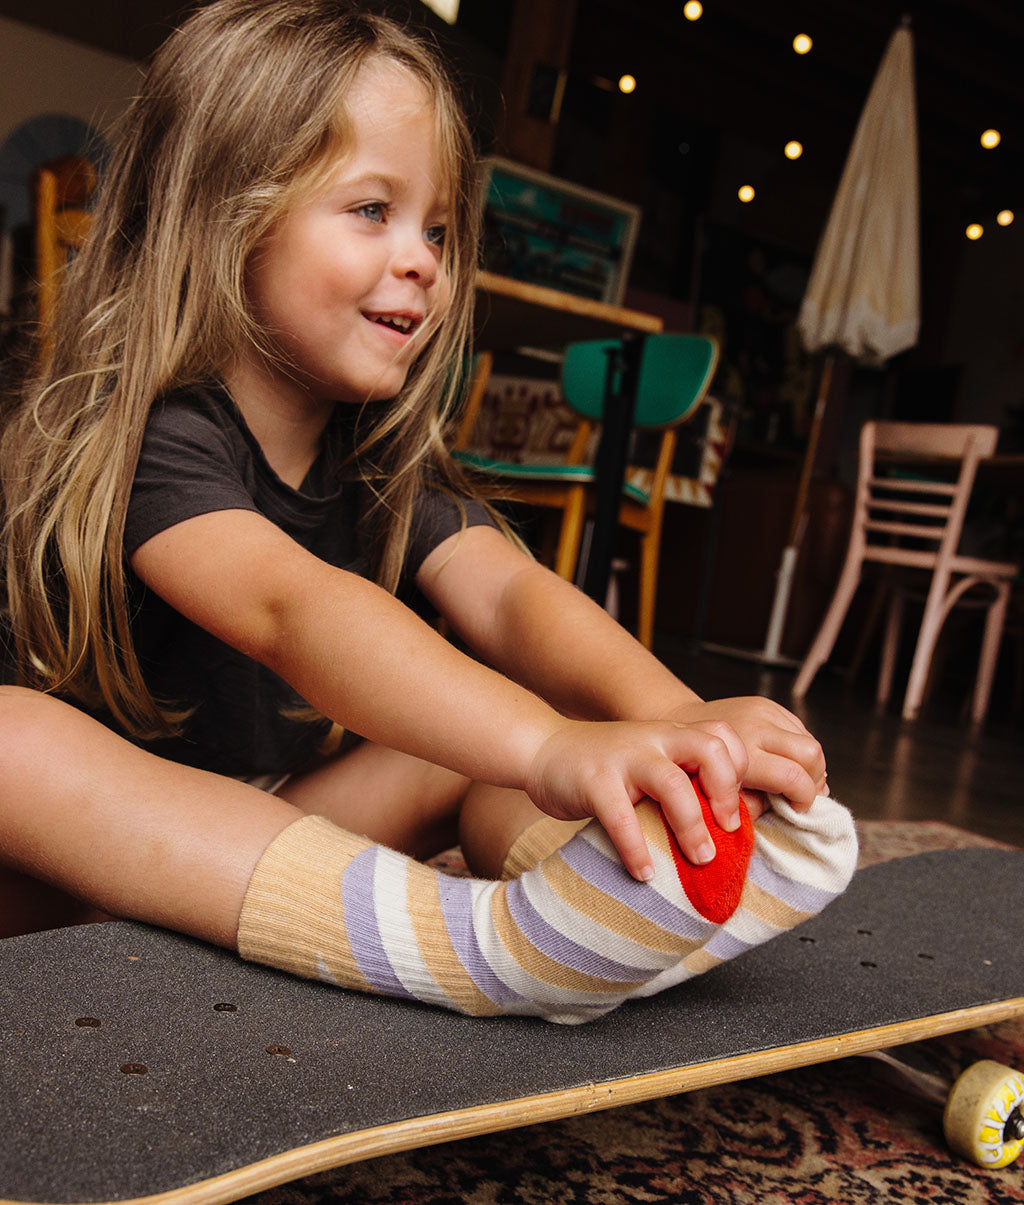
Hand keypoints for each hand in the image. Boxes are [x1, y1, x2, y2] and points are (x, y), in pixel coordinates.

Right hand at [524, 718, 747, 880]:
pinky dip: (636, 849)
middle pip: (710, 749)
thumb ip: (682, 780)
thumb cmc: (605, 766)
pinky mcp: (594, 780)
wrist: (543, 748)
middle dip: (727, 793)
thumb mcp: (649, 761)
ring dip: (691, 826)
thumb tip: (726, 830)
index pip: (723, 737)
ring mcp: (624, 758)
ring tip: (699, 860)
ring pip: (672, 783)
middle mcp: (654, 739)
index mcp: (671, 735)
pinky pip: (621, 817)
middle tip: (729, 832)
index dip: (740, 772)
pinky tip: (643, 873)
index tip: (737, 812)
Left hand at [663, 696, 826, 809]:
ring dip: (809, 765)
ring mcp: (764, 711)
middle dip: (815, 779)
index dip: (804, 798)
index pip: (793, 776)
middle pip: (812, 754)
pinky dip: (799, 749)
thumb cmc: (692, 763)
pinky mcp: (767, 704)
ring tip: (794, 779)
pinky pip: (800, 728)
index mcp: (742, 753)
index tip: (796, 809)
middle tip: (802, 795)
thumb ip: (752, 806)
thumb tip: (785, 811)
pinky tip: (784, 760)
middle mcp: (757, 727)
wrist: (676, 722)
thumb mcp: (718, 793)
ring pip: (810, 740)